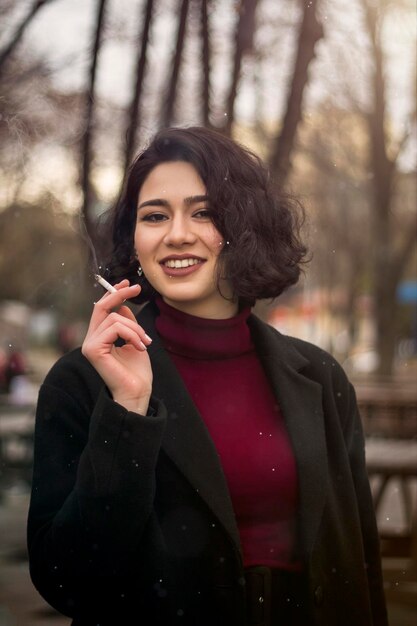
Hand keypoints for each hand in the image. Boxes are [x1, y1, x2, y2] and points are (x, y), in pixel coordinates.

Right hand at [82, 280, 152, 413]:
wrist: (137, 393)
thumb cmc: (137, 372)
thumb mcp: (135, 340)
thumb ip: (127, 324)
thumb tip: (122, 305)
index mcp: (99, 337)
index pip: (101, 309)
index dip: (113, 293)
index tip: (128, 284)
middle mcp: (91, 339)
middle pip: (101, 306)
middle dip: (119, 294)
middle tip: (137, 288)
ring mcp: (90, 344)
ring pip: (114, 318)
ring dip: (136, 328)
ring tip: (146, 343)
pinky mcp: (93, 350)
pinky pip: (115, 329)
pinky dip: (132, 335)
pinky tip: (140, 347)